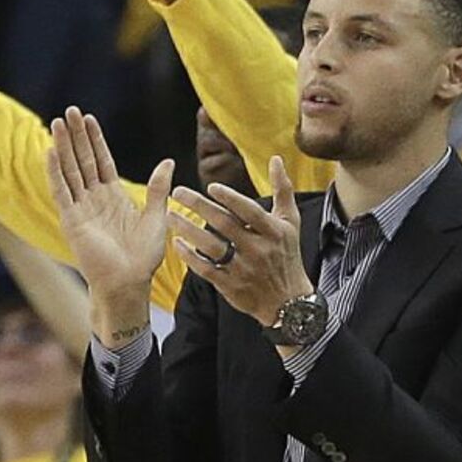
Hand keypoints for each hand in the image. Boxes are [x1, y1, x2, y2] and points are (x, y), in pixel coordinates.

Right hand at [46, 106, 173, 344]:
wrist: (129, 283)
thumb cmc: (143, 257)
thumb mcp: (156, 216)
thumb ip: (158, 189)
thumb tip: (167, 161)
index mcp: (113, 197)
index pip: (101, 160)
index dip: (94, 140)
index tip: (88, 118)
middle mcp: (94, 199)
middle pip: (82, 160)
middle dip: (76, 136)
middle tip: (69, 111)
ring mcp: (80, 208)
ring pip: (70, 170)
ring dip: (63, 147)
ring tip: (58, 122)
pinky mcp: (71, 220)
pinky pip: (62, 191)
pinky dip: (55, 171)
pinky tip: (50, 151)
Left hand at [168, 156, 312, 327]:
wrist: (289, 302)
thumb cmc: (287, 254)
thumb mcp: (290, 221)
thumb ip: (282, 189)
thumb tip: (276, 158)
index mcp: (272, 232)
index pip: (249, 212)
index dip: (231, 199)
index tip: (211, 187)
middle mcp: (257, 249)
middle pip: (224, 225)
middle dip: (199, 206)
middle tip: (178, 192)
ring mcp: (243, 269)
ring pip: (211, 247)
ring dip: (188, 229)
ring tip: (170, 215)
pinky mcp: (230, 286)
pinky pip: (205, 269)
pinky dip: (189, 256)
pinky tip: (176, 243)